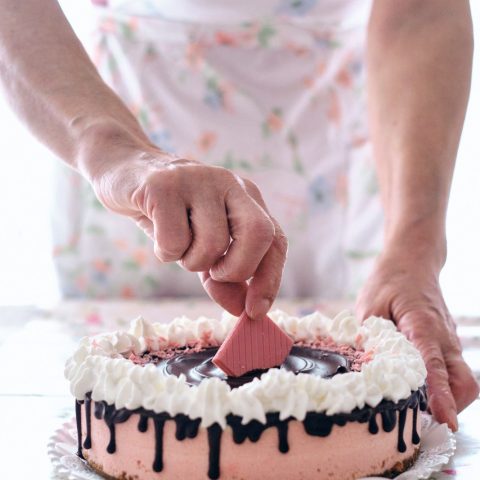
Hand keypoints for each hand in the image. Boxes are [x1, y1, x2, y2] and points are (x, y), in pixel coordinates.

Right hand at [81, 136, 286, 319]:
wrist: (124, 173)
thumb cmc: (170, 213)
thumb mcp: (203, 244)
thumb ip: (224, 276)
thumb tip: (243, 310)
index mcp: (246, 196)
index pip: (276, 239)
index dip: (269, 279)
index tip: (254, 311)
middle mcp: (229, 183)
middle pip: (258, 233)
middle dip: (236, 269)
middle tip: (212, 273)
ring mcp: (198, 180)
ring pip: (212, 244)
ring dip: (191, 261)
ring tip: (177, 244)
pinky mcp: (163, 186)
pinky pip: (174, 242)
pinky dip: (165, 252)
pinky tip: (156, 233)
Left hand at [356, 249, 478, 430]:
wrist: (411, 260)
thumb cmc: (389, 281)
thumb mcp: (369, 305)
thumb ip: (369, 337)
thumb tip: (364, 367)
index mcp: (423, 326)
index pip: (436, 366)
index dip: (440, 395)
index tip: (444, 420)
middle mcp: (443, 337)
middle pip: (464, 382)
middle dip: (451, 406)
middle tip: (424, 420)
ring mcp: (449, 340)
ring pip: (463, 379)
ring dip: (449, 399)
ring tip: (419, 408)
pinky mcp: (446, 342)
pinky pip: (453, 370)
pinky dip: (444, 386)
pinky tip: (419, 388)